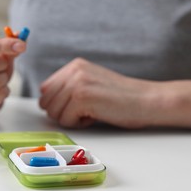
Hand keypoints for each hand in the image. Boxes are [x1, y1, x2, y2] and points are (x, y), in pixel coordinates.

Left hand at [39, 58, 156, 128]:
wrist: (148, 100)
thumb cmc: (121, 97)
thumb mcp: (90, 83)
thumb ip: (67, 87)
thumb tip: (43, 102)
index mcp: (74, 65)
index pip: (44, 90)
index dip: (57, 104)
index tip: (76, 106)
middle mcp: (73, 70)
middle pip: (46, 102)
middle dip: (62, 112)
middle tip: (85, 110)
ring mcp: (77, 82)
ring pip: (53, 113)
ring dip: (71, 118)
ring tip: (92, 111)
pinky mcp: (82, 97)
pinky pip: (65, 120)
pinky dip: (79, 124)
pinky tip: (96, 116)